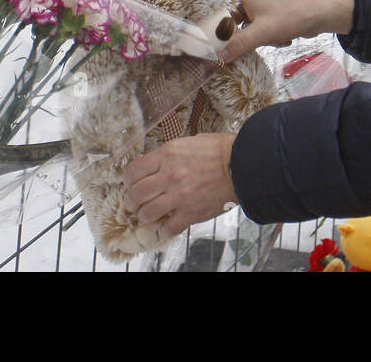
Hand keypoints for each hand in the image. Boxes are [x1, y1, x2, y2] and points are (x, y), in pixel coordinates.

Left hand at [123, 133, 237, 238]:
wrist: (242, 164)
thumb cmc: (220, 150)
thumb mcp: (189, 142)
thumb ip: (170, 154)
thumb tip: (158, 162)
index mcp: (167, 155)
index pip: (134, 171)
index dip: (128, 180)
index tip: (131, 184)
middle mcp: (168, 176)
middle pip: (136, 194)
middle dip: (131, 202)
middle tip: (133, 204)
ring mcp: (179, 196)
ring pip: (147, 213)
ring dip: (145, 216)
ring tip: (148, 215)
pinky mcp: (191, 212)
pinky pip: (168, 227)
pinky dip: (164, 229)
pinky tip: (166, 225)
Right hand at [217, 0, 354, 63]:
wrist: (321, 14)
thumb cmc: (291, 16)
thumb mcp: (262, 33)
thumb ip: (238, 44)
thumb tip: (217, 57)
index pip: (217, 10)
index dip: (213, 27)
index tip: (210, 44)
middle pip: (232, 23)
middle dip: (244, 37)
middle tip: (250, 45)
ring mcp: (260, 7)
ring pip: (247, 30)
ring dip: (260, 39)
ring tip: (275, 38)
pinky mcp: (269, 16)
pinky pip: (259, 31)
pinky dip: (269, 38)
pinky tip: (283, 38)